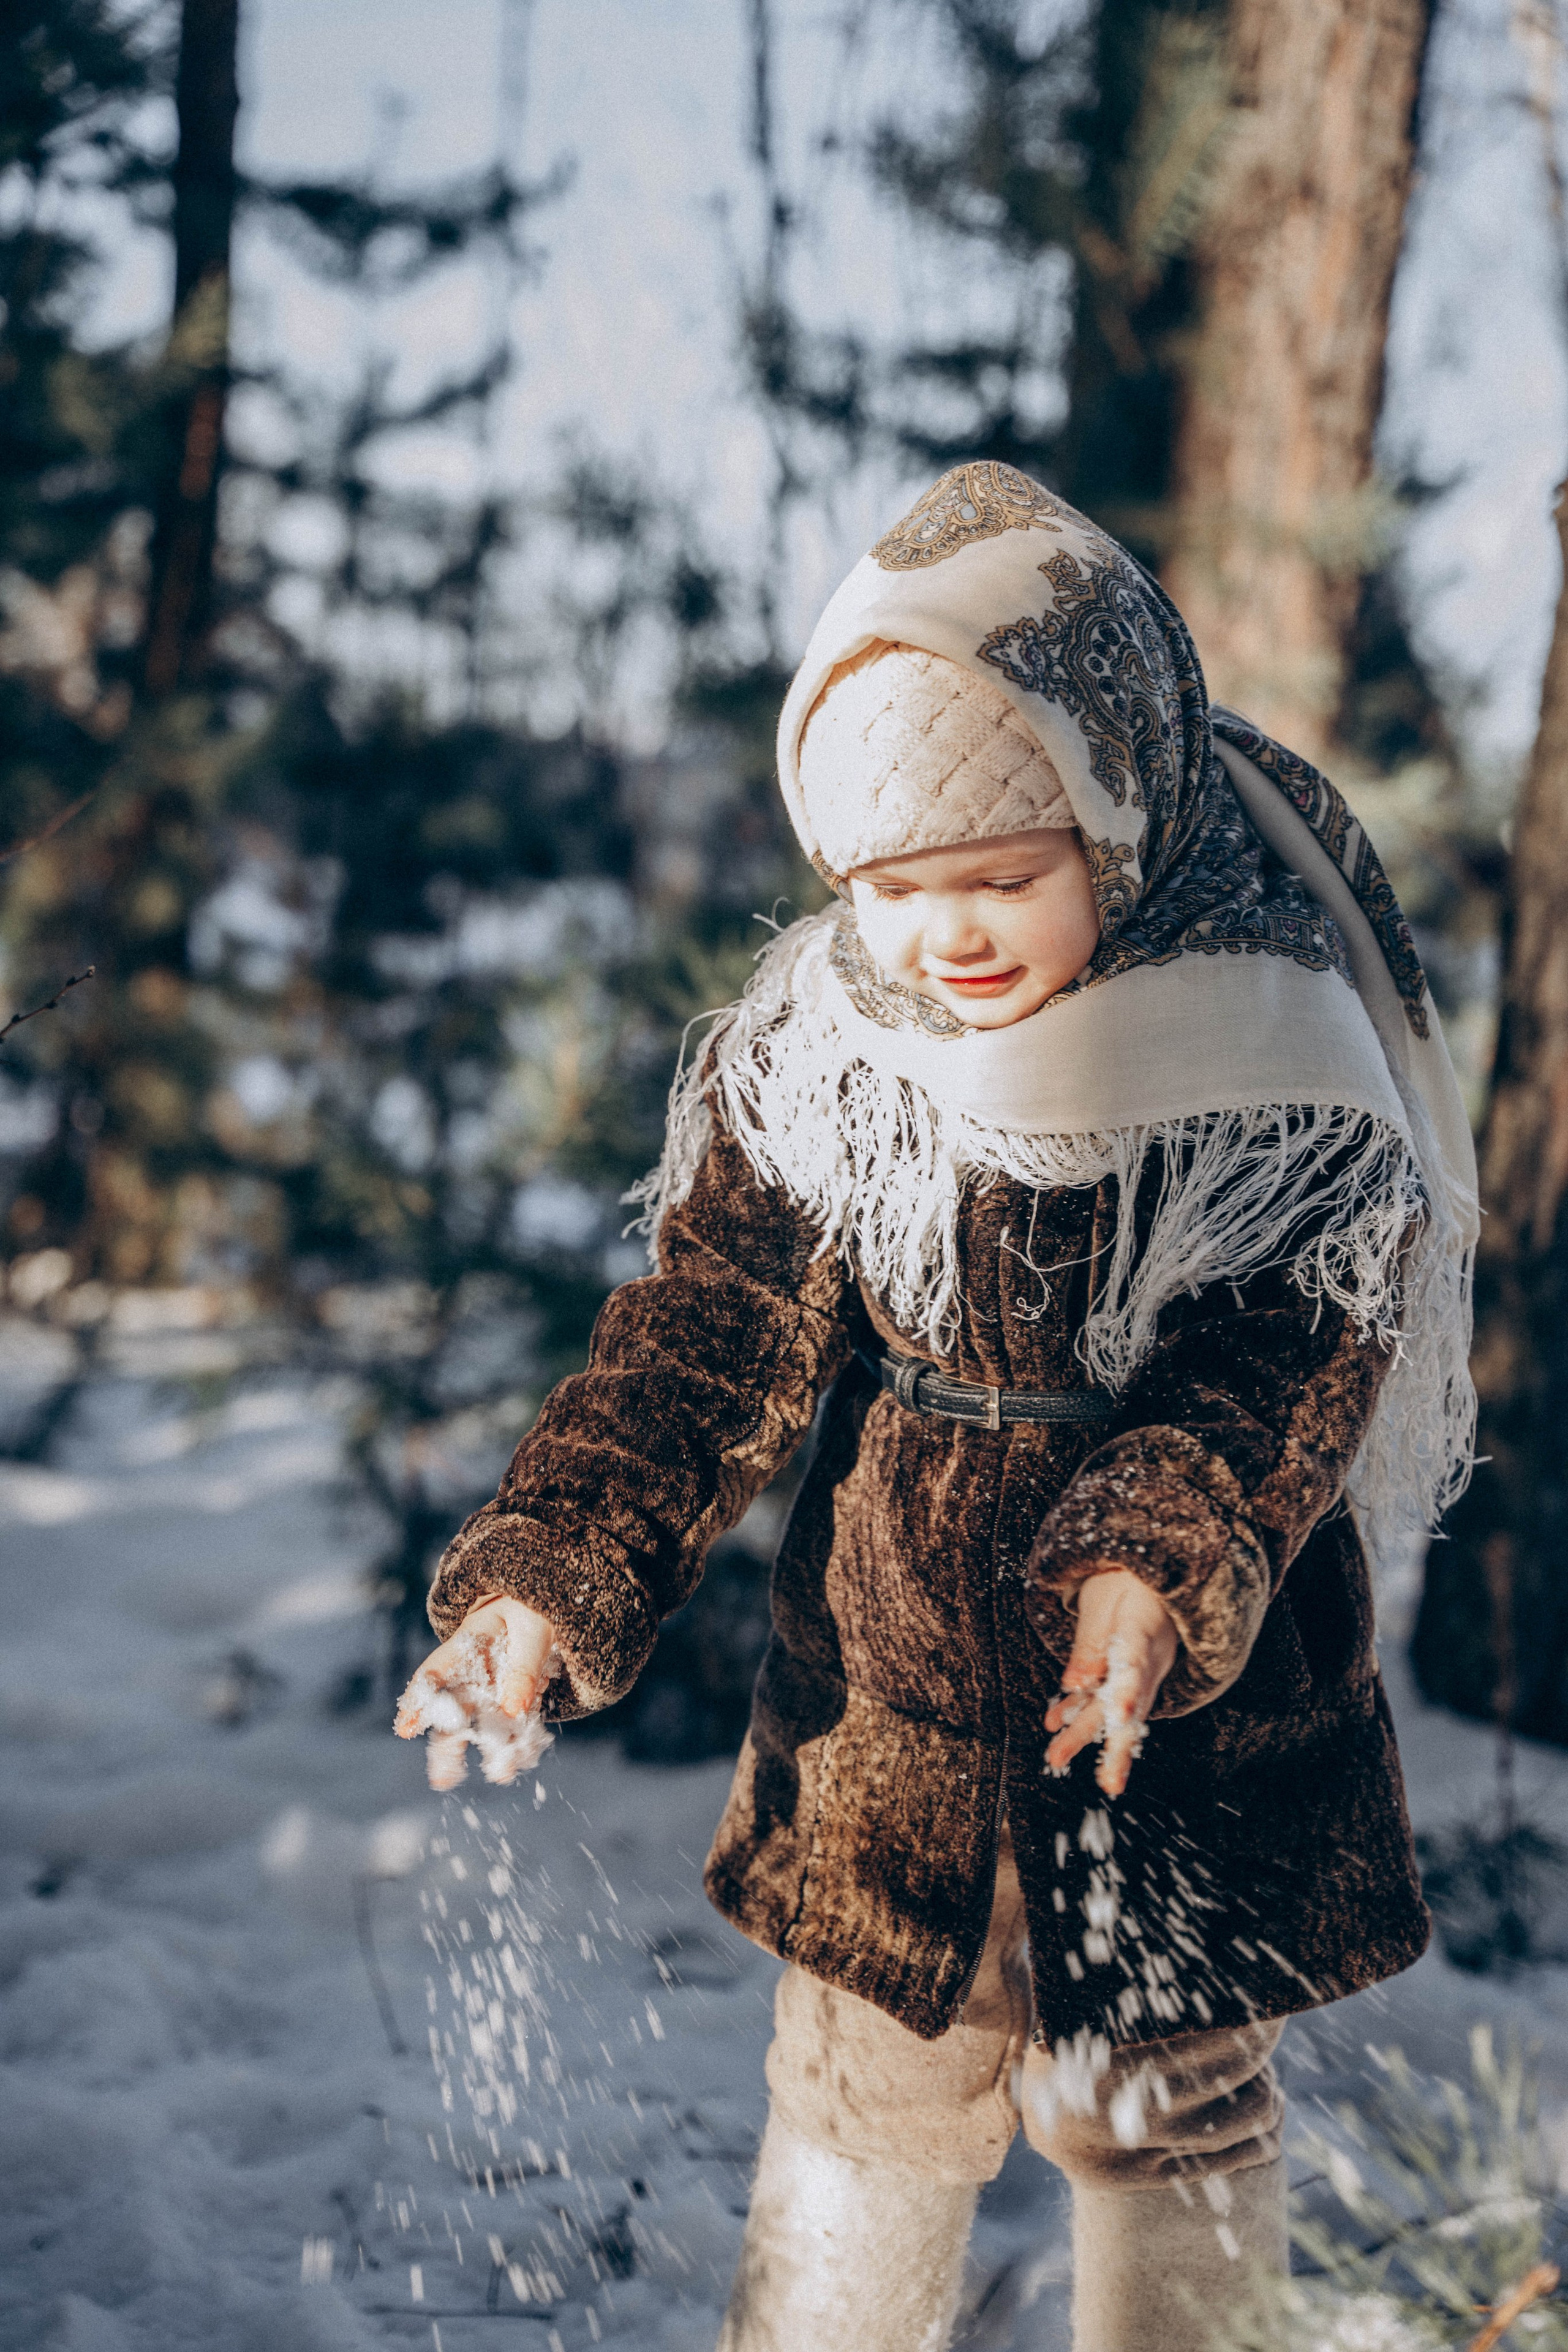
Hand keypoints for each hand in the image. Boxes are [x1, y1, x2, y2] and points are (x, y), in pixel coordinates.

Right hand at [394, 1596, 558, 1789]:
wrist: (544, 1604)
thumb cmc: (529, 1609)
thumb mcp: (530, 1631)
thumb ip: (522, 1669)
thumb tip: (512, 1711)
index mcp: (467, 1644)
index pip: (436, 1671)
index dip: (419, 1699)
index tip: (405, 1729)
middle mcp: (474, 1671)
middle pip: (454, 1710)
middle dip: (448, 1745)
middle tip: (441, 1779)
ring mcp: (493, 1687)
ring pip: (482, 1723)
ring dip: (489, 1750)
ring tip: (499, 1775)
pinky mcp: (517, 1698)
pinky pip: (514, 1724)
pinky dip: (518, 1743)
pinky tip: (520, 1763)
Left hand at [1043, 1569, 1177, 1798]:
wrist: (1158, 1573)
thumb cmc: (1131, 1579)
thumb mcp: (1107, 1599)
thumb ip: (1092, 1644)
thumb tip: (1073, 1685)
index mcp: (1147, 1628)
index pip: (1137, 1662)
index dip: (1130, 1691)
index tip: (1119, 1718)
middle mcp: (1150, 1657)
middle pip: (1130, 1704)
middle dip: (1118, 1746)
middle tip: (1110, 1785)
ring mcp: (1143, 1668)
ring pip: (1115, 1708)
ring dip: (1085, 1735)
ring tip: (1056, 1760)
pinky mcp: (1130, 1671)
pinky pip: (1104, 1694)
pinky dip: (1078, 1708)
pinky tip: (1054, 1724)